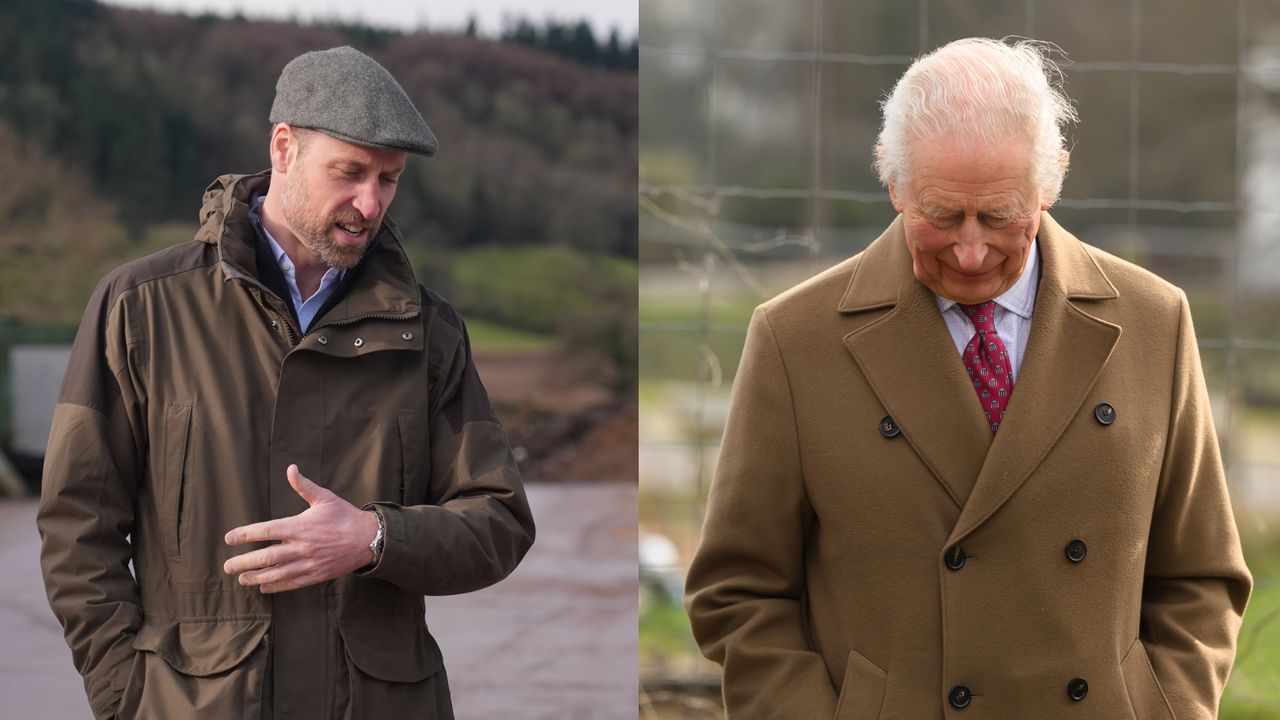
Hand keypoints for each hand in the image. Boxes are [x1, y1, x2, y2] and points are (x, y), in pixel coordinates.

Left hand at [223, 464, 379, 592]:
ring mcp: (308, 563)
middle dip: (243, 562)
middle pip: (265, 557)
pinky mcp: (316, 574)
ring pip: (276, 573)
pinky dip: (276, 586)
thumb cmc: (345, 516)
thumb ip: (304, 486)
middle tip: (227, 566)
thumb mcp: (325, 498)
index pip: (265, 531)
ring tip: (241, 579)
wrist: (368, 539)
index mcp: (299, 526)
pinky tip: (265, 587)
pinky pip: (292, 583)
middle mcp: (300, 546)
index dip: (245, 535)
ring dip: (256, 577)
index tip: (230, 538)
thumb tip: (291, 469)